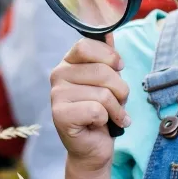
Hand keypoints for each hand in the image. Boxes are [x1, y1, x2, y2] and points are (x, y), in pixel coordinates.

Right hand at [50, 36, 129, 171]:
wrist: (94, 148)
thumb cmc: (102, 111)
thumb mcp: (108, 80)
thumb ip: (106, 56)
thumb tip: (109, 31)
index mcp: (68, 62)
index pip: (87, 46)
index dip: (110, 57)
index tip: (119, 68)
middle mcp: (58, 76)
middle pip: (102, 71)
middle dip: (121, 89)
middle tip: (119, 102)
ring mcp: (56, 96)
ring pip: (103, 93)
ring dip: (117, 108)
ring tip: (112, 115)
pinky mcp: (60, 116)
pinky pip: (97, 110)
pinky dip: (108, 120)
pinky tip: (103, 125)